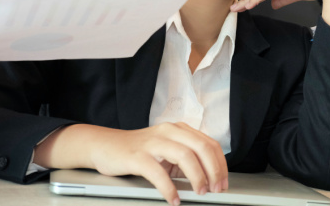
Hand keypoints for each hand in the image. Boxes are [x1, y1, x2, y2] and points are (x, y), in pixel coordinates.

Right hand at [34, 122, 227, 205]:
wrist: (105, 146)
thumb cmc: (139, 151)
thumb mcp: (167, 151)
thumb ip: (186, 159)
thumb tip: (208, 178)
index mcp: (179, 130)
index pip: (209, 143)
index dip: (220, 164)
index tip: (223, 182)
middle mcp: (169, 131)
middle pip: (201, 147)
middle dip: (214, 170)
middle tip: (216, 189)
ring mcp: (153, 142)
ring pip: (184, 155)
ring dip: (197, 176)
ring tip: (200, 192)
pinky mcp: (137, 156)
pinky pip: (158, 172)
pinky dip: (169, 188)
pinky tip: (174, 199)